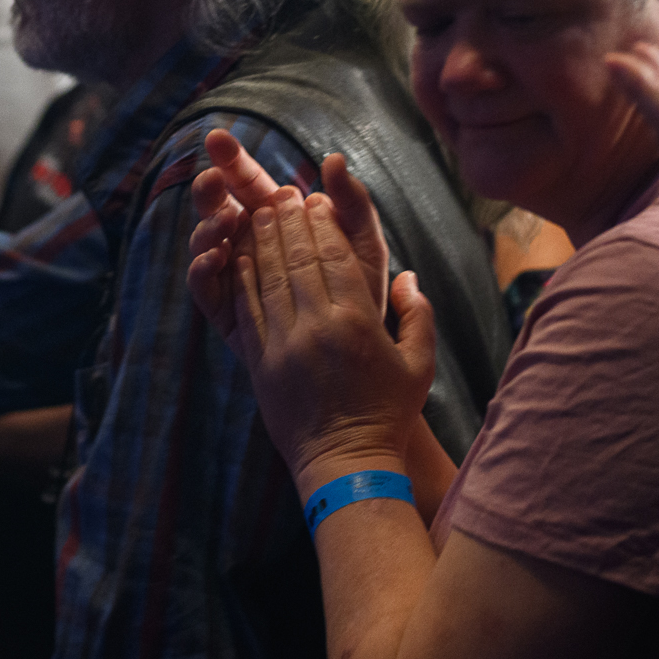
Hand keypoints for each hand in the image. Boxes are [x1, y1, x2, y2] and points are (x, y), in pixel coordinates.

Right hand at [187, 134, 385, 338]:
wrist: (358, 353)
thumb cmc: (361, 290)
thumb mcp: (362, 241)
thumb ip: (351, 201)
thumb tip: (333, 159)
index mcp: (277, 220)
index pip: (248, 182)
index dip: (231, 159)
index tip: (217, 137)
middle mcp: (249, 243)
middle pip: (217, 207)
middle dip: (209, 190)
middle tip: (212, 179)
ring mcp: (234, 275)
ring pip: (205, 243)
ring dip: (208, 227)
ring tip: (226, 220)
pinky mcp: (226, 311)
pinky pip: (204, 287)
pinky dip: (203, 268)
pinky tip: (217, 257)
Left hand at [218, 192, 433, 490]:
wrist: (346, 464)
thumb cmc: (387, 414)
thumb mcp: (419, 365)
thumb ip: (418, 316)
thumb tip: (409, 276)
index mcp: (358, 323)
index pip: (335, 258)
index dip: (324, 225)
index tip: (316, 200)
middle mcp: (318, 328)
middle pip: (298, 260)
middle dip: (289, 222)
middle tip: (282, 193)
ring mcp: (285, 344)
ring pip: (269, 278)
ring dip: (262, 242)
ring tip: (257, 213)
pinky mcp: (261, 363)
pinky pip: (249, 310)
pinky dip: (242, 279)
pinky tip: (239, 256)